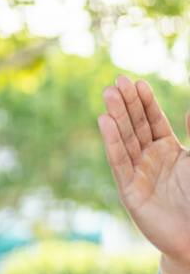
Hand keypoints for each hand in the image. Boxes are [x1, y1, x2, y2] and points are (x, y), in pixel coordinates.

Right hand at [100, 75, 189, 262]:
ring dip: (116, 117)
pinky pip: (120, 163)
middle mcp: (150, 160)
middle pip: (136, 126)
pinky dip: (112, 142)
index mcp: (168, 150)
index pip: (153, 121)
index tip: (136, 82)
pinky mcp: (131, 192)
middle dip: (126, 104)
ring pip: (126, 140)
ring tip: (108, 94)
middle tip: (117, 81)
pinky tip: (105, 122)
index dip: (145, 102)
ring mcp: (139, 175)